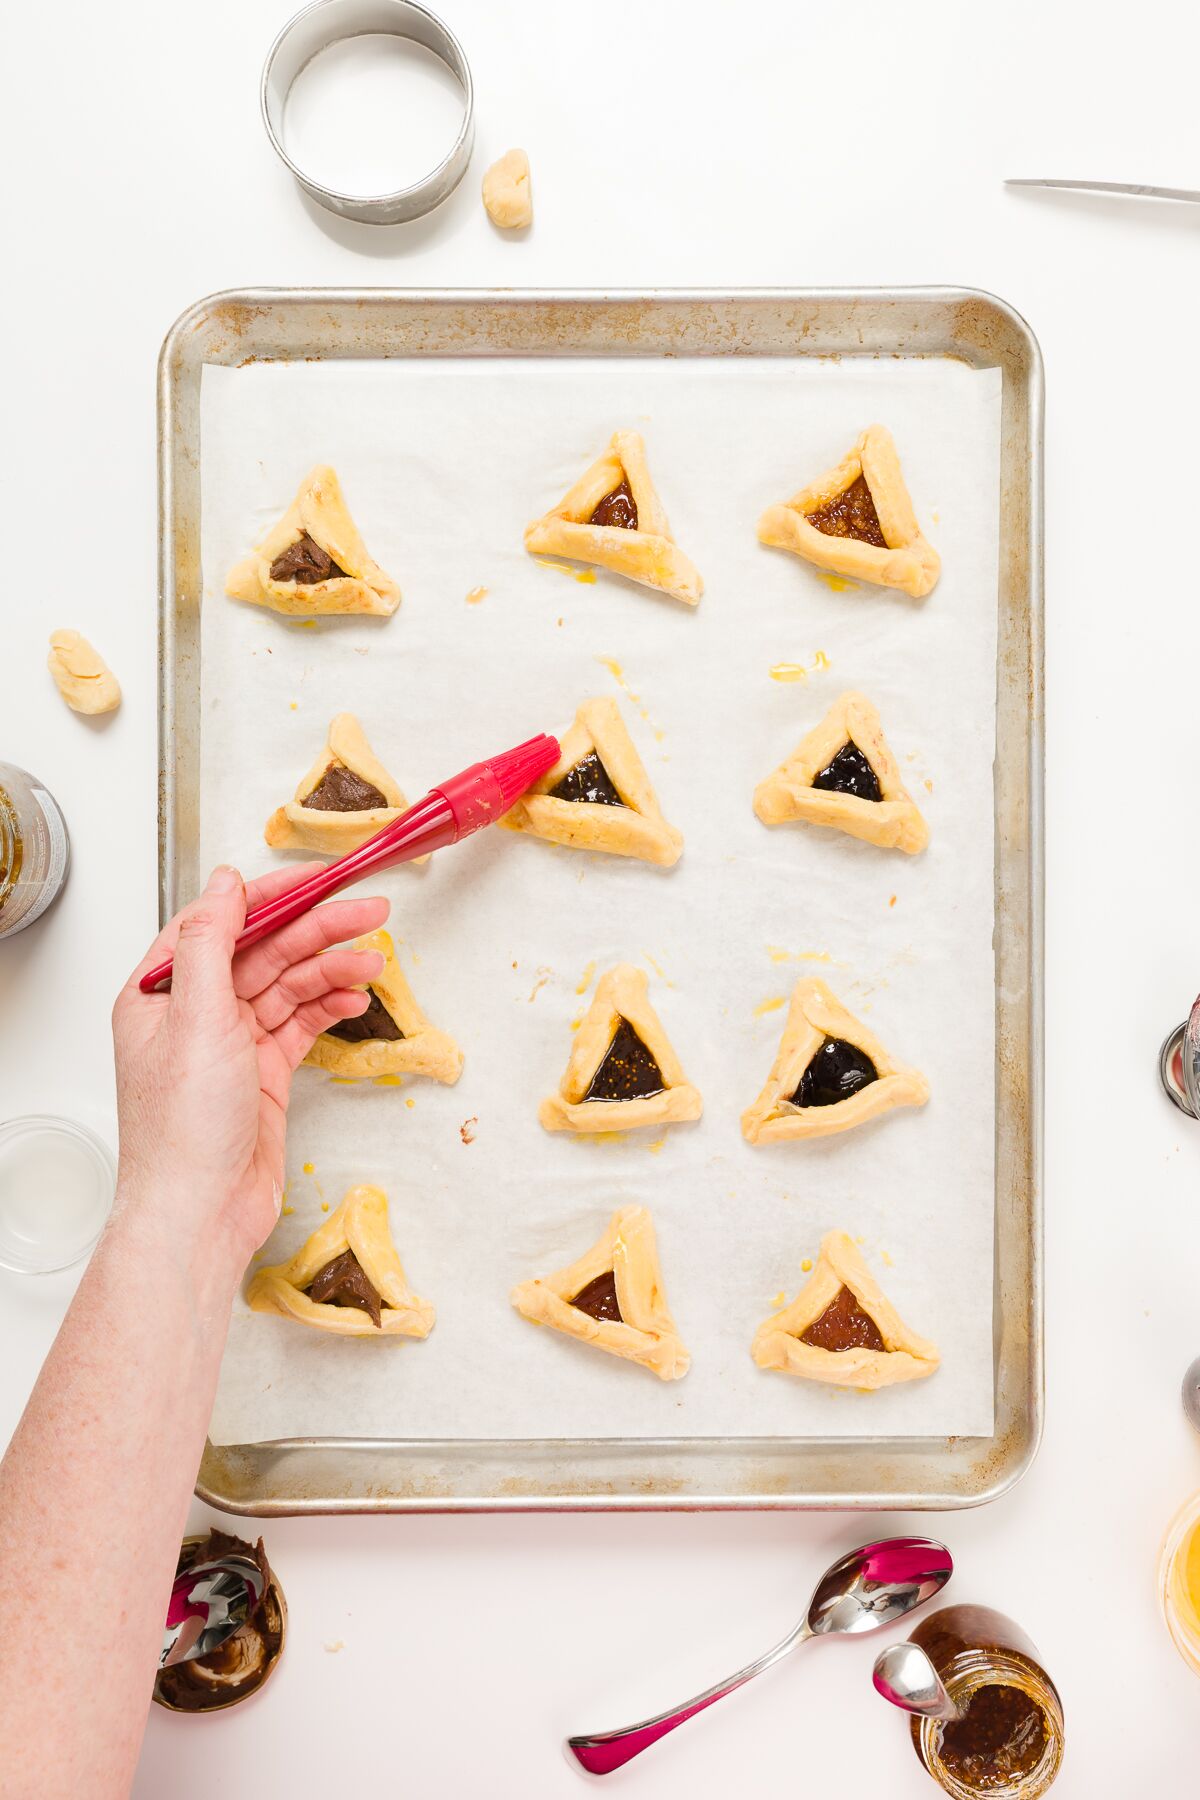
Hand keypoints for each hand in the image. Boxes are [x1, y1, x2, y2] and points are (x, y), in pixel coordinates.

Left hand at [112, 864, 388, 1267]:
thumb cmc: (181, 1132)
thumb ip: (212, 943)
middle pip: (264, 951)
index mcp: (160, 992)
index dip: (273, 895)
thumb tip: (225, 883)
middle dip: (317, 929)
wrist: (200, 1213)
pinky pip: (301, 1023)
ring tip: (373, 960)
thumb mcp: (195, 1019)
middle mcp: (194, 1013)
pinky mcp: (262, 1073)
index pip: (222, 922)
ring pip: (288, 986)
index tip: (320, 877)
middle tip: (369, 910)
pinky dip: (329, 1007)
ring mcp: (231, 1043)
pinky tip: (356, 998)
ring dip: (331, 969)